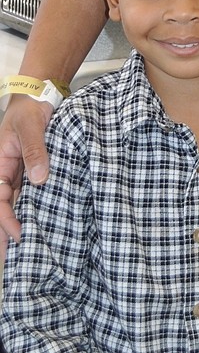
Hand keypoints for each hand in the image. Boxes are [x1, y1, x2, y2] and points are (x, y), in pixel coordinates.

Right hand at [0, 94, 51, 254]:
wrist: (41, 92)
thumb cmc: (31, 107)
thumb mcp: (31, 126)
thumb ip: (34, 151)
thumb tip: (40, 180)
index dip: (6, 219)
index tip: (19, 234)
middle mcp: (5, 171)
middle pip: (3, 207)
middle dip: (4, 233)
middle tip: (10, 261)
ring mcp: (18, 172)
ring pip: (15, 203)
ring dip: (17, 224)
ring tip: (24, 251)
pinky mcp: (31, 169)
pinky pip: (29, 193)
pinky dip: (31, 209)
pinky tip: (37, 225)